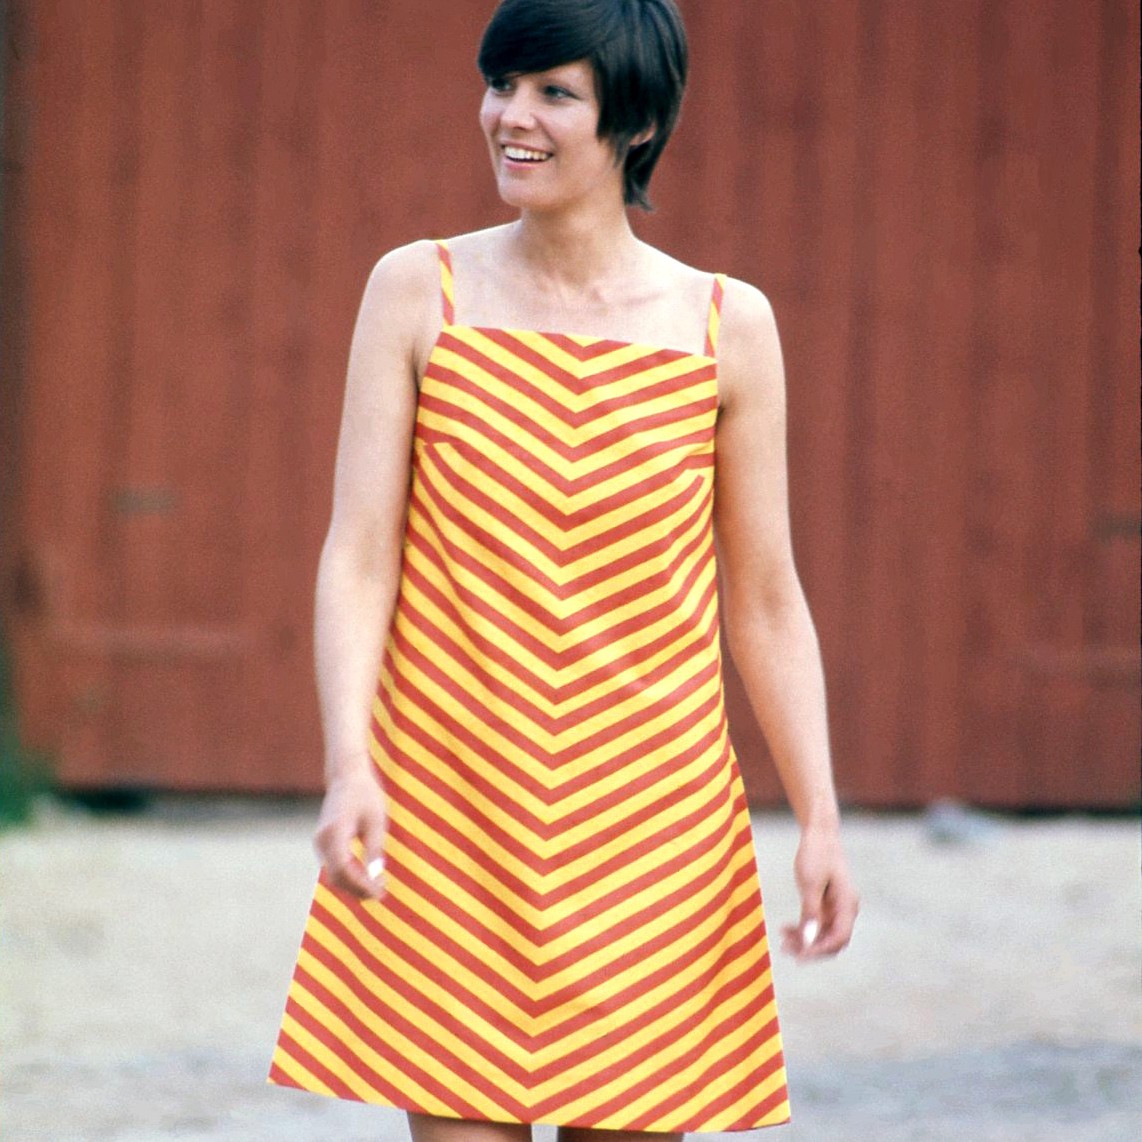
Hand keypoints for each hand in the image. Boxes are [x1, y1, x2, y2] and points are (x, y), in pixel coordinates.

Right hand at [313, 763, 388, 900]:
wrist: (347, 776)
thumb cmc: (365, 794)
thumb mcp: (376, 821)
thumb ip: (375, 849)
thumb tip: (375, 877)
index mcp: (334, 832)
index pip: (343, 869)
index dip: (360, 885)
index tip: (380, 893)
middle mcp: (322, 840)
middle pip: (337, 876)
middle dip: (358, 889)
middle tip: (381, 894)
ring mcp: (320, 842)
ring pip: (334, 874)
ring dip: (353, 884)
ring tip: (377, 888)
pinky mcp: (323, 843)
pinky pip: (334, 866)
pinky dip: (349, 875)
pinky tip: (366, 877)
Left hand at [781, 824, 858, 959]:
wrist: (819, 834)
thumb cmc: (816, 854)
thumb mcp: (810, 883)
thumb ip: (811, 912)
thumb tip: (809, 939)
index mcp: (847, 904)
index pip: (839, 937)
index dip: (820, 949)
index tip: (800, 956)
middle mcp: (845, 909)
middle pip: (832, 940)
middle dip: (810, 948)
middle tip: (786, 950)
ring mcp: (836, 907)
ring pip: (822, 934)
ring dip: (804, 940)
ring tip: (782, 940)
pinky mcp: (825, 904)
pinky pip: (816, 923)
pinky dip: (803, 929)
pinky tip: (786, 929)